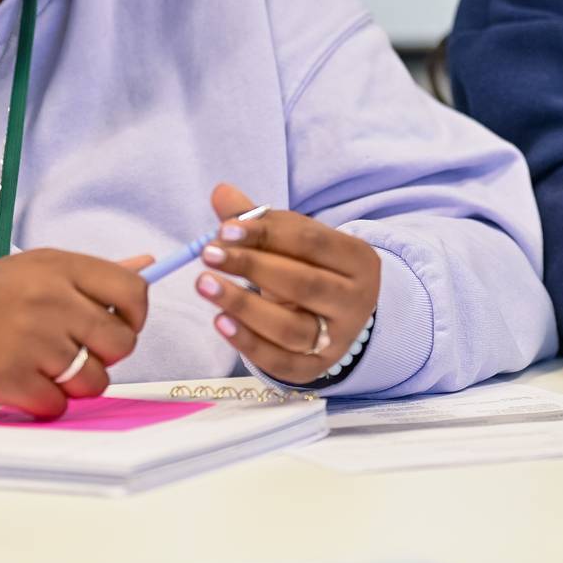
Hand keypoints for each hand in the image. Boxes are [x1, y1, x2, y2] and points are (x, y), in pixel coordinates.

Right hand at [0, 249, 151, 417]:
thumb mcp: (33, 271)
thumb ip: (92, 274)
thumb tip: (149, 264)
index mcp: (57, 266)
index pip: (133, 291)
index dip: (135, 316)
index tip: (118, 326)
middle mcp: (48, 298)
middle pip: (121, 343)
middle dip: (105, 356)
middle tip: (74, 352)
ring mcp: (31, 340)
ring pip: (95, 381)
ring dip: (75, 385)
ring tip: (44, 369)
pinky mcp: (12, 379)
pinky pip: (60, 406)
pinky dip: (45, 403)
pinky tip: (22, 385)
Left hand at [194, 183, 381, 384]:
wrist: (336, 316)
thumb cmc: (309, 268)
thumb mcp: (293, 241)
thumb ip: (258, 219)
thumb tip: (220, 192)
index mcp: (358, 259)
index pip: (312, 242)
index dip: (267, 234)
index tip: (224, 229)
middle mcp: (357, 301)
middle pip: (304, 284)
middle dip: (252, 267)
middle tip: (208, 254)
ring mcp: (339, 340)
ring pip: (292, 328)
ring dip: (244, 306)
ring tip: (205, 284)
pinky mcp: (316, 370)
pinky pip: (280, 362)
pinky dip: (248, 343)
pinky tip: (219, 321)